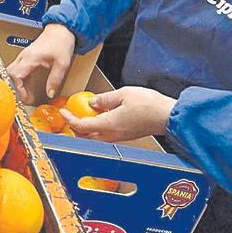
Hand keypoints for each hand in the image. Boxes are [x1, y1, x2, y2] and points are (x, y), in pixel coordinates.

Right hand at [7, 23, 75, 103]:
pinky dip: (22, 80)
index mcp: (31, 57)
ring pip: (14, 73)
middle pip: (11, 74)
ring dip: (19, 85)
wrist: (61, 29)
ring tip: (28, 96)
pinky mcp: (27, 57)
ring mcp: (24, 56)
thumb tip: (49, 93)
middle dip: (16, 88)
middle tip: (25, 98)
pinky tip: (29, 88)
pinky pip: (19, 70)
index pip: (16, 75)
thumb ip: (55, 80)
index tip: (26, 98)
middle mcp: (24, 56)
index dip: (19, 89)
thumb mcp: (62, 63)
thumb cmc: (61, 42)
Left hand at [61, 87, 176, 141]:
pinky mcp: (126, 136)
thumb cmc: (149, 105)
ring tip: (84, 116)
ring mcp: (119, 137)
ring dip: (86, 129)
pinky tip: (101, 117)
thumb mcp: (123, 94)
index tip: (63, 111)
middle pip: (86, 136)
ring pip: (95, 138)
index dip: (69, 119)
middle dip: (75, 128)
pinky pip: (106, 135)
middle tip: (70, 116)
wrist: (168, 116)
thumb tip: (92, 102)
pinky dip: (97, 128)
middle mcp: (112, 135)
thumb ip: (105, 99)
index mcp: (108, 125)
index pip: (81, 126)